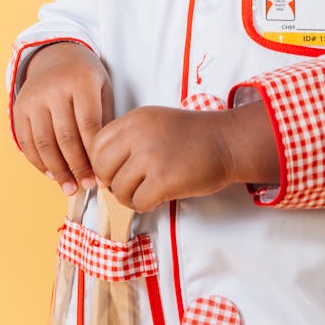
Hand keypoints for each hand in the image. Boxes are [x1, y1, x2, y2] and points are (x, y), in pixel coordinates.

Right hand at [12, 41, 113, 194]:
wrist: (55, 55)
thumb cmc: (85, 76)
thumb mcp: (102, 88)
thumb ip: (105, 119)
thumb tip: (106, 158)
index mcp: (80, 82)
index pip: (88, 125)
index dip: (94, 153)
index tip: (102, 174)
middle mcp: (54, 90)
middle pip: (65, 137)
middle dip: (77, 166)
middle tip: (87, 186)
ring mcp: (33, 99)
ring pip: (44, 143)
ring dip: (57, 171)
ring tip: (70, 188)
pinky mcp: (19, 109)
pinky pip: (27, 142)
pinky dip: (39, 162)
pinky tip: (51, 174)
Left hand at [91, 101, 278, 211]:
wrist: (228, 141)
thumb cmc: (194, 137)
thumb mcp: (155, 124)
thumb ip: (128, 140)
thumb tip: (102, 173)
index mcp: (134, 119)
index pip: (96, 145)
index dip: (103, 164)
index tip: (118, 171)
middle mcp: (138, 135)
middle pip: (102, 169)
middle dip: (113, 183)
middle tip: (132, 185)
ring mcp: (150, 157)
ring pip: (118, 189)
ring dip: (131, 197)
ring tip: (149, 192)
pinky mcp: (163, 180)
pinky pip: (138, 203)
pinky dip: (146, 205)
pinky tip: (160, 197)